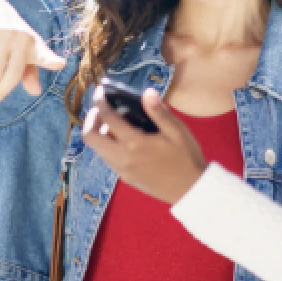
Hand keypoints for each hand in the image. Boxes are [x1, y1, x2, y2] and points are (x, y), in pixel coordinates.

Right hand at [0, 0, 65, 103]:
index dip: (51, 60)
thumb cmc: (14, 39)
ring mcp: (5, 34)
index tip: (59, 64)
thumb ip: (30, 73)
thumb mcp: (24, 53)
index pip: (44, 55)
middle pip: (13, 74)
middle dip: (0, 91)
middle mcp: (22, 39)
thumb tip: (36, 92)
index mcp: (35, 46)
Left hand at [82, 86, 207, 204]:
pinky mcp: (126, 179)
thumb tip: (146, 91)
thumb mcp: (176, 131)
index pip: (107, 118)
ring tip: (112, 124)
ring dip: (99, 134)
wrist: (191, 189)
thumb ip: (159, 112)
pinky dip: (107, 146)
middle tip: (101, 110)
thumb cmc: (186, 158)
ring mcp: (122, 170)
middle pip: (90, 137)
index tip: (100, 91)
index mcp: (135, 143)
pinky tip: (123, 141)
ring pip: (97, 150)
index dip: (100, 101)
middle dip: (91, 120)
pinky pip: (108, 160)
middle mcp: (123, 157)